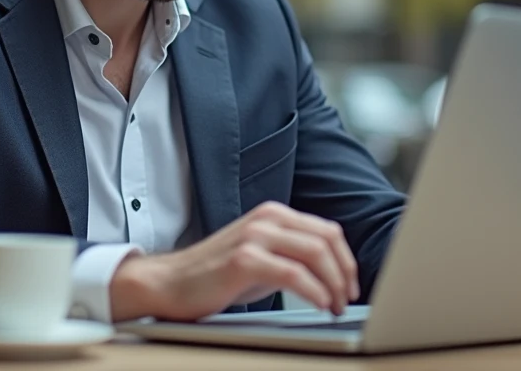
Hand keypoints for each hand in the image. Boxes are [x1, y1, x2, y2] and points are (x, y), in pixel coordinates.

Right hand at [109, 201, 358, 321]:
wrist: (169, 283)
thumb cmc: (215, 275)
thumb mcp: (260, 256)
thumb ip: (291, 254)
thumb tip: (332, 273)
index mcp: (273, 215)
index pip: (327, 231)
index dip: (346, 260)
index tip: (350, 285)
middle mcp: (266, 220)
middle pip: (326, 240)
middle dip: (345, 273)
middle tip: (347, 299)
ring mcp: (255, 237)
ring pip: (315, 254)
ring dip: (334, 284)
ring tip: (334, 306)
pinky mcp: (245, 260)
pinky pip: (294, 274)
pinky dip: (315, 292)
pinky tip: (319, 306)